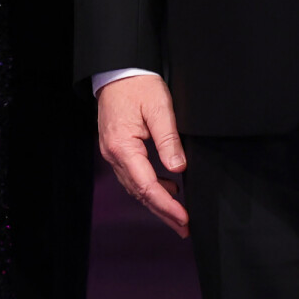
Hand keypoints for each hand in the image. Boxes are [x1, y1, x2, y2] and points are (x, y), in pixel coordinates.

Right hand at [97, 74, 189, 237]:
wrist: (118, 71)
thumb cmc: (138, 85)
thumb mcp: (159, 108)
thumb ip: (168, 139)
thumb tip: (178, 168)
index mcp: (122, 147)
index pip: (146, 186)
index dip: (166, 204)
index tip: (184, 217)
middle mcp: (114, 156)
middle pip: (140, 192)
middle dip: (163, 212)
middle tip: (184, 227)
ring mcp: (114, 154)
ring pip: (136, 187)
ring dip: (158, 202)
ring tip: (180, 215)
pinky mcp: (119, 149)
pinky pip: (135, 175)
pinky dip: (151, 187)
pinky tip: (169, 188)